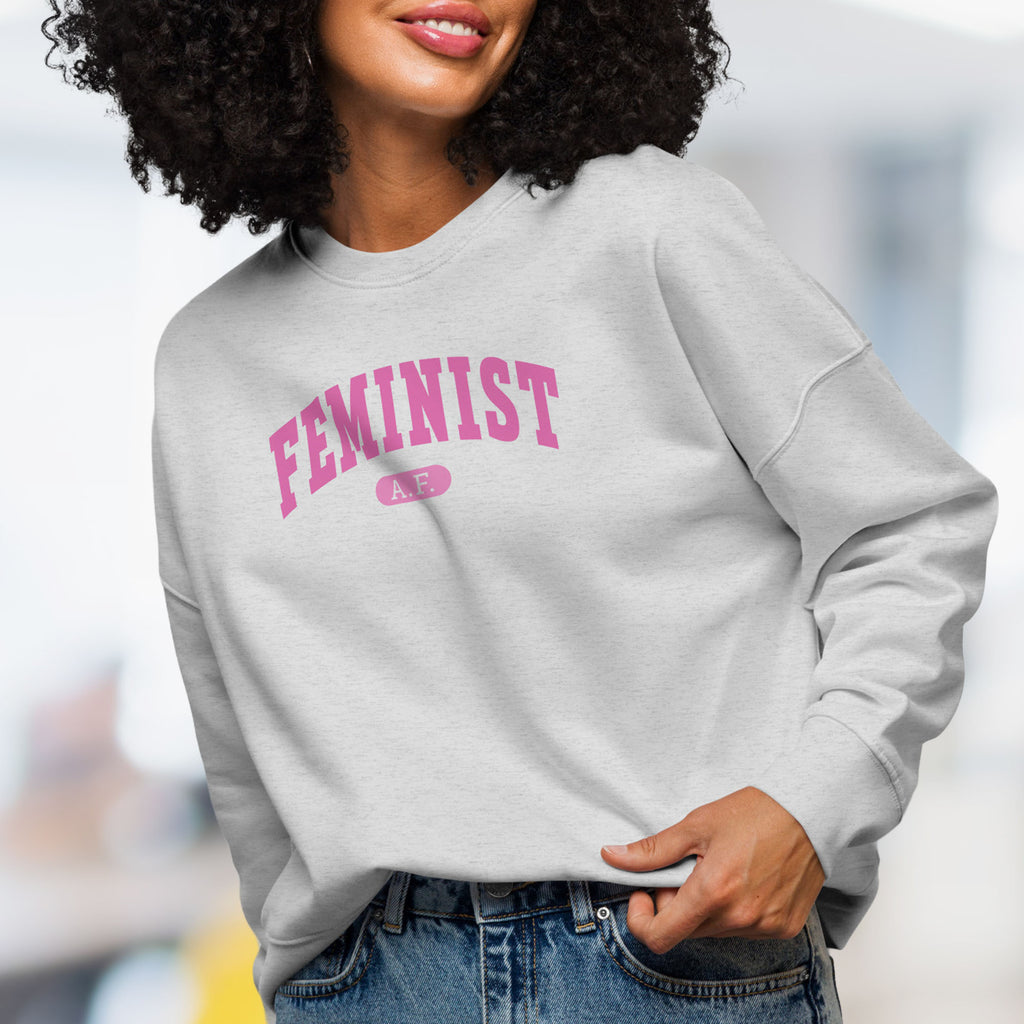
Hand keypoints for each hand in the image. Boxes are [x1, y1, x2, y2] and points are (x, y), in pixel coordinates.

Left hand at [600, 786, 824, 953]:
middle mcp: (740, 918)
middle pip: (686, 931)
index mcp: (713, 893)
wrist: (811, 811)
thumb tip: (612, 857)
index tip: (644, 893)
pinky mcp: (785, 928)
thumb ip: (652, 850)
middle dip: (675, 904)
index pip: (660, 937)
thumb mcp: (696, 825)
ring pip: (714, 931)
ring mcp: (765, 927)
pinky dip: (734, 911)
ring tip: (719, 869)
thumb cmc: (755, 812)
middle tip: (686, 868)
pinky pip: (744, 930)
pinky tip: (744, 879)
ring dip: (705, 908)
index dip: (642, 919)